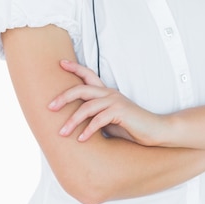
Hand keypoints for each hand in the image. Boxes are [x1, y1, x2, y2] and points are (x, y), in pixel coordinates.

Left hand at [48, 60, 164, 144]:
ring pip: (87, 107)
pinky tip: (82, 139)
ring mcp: (115, 101)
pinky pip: (99, 119)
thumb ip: (95, 116)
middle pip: (82, 89)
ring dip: (73, 120)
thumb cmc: (131, 127)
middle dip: (64, 97)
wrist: (154, 130)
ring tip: (62, 133)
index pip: (89, 75)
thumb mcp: (109, 120)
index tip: (61, 63)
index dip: (75, 68)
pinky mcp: (120, 111)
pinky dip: (88, 130)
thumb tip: (76, 122)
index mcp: (107, 93)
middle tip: (50, 107)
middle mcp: (109, 93)